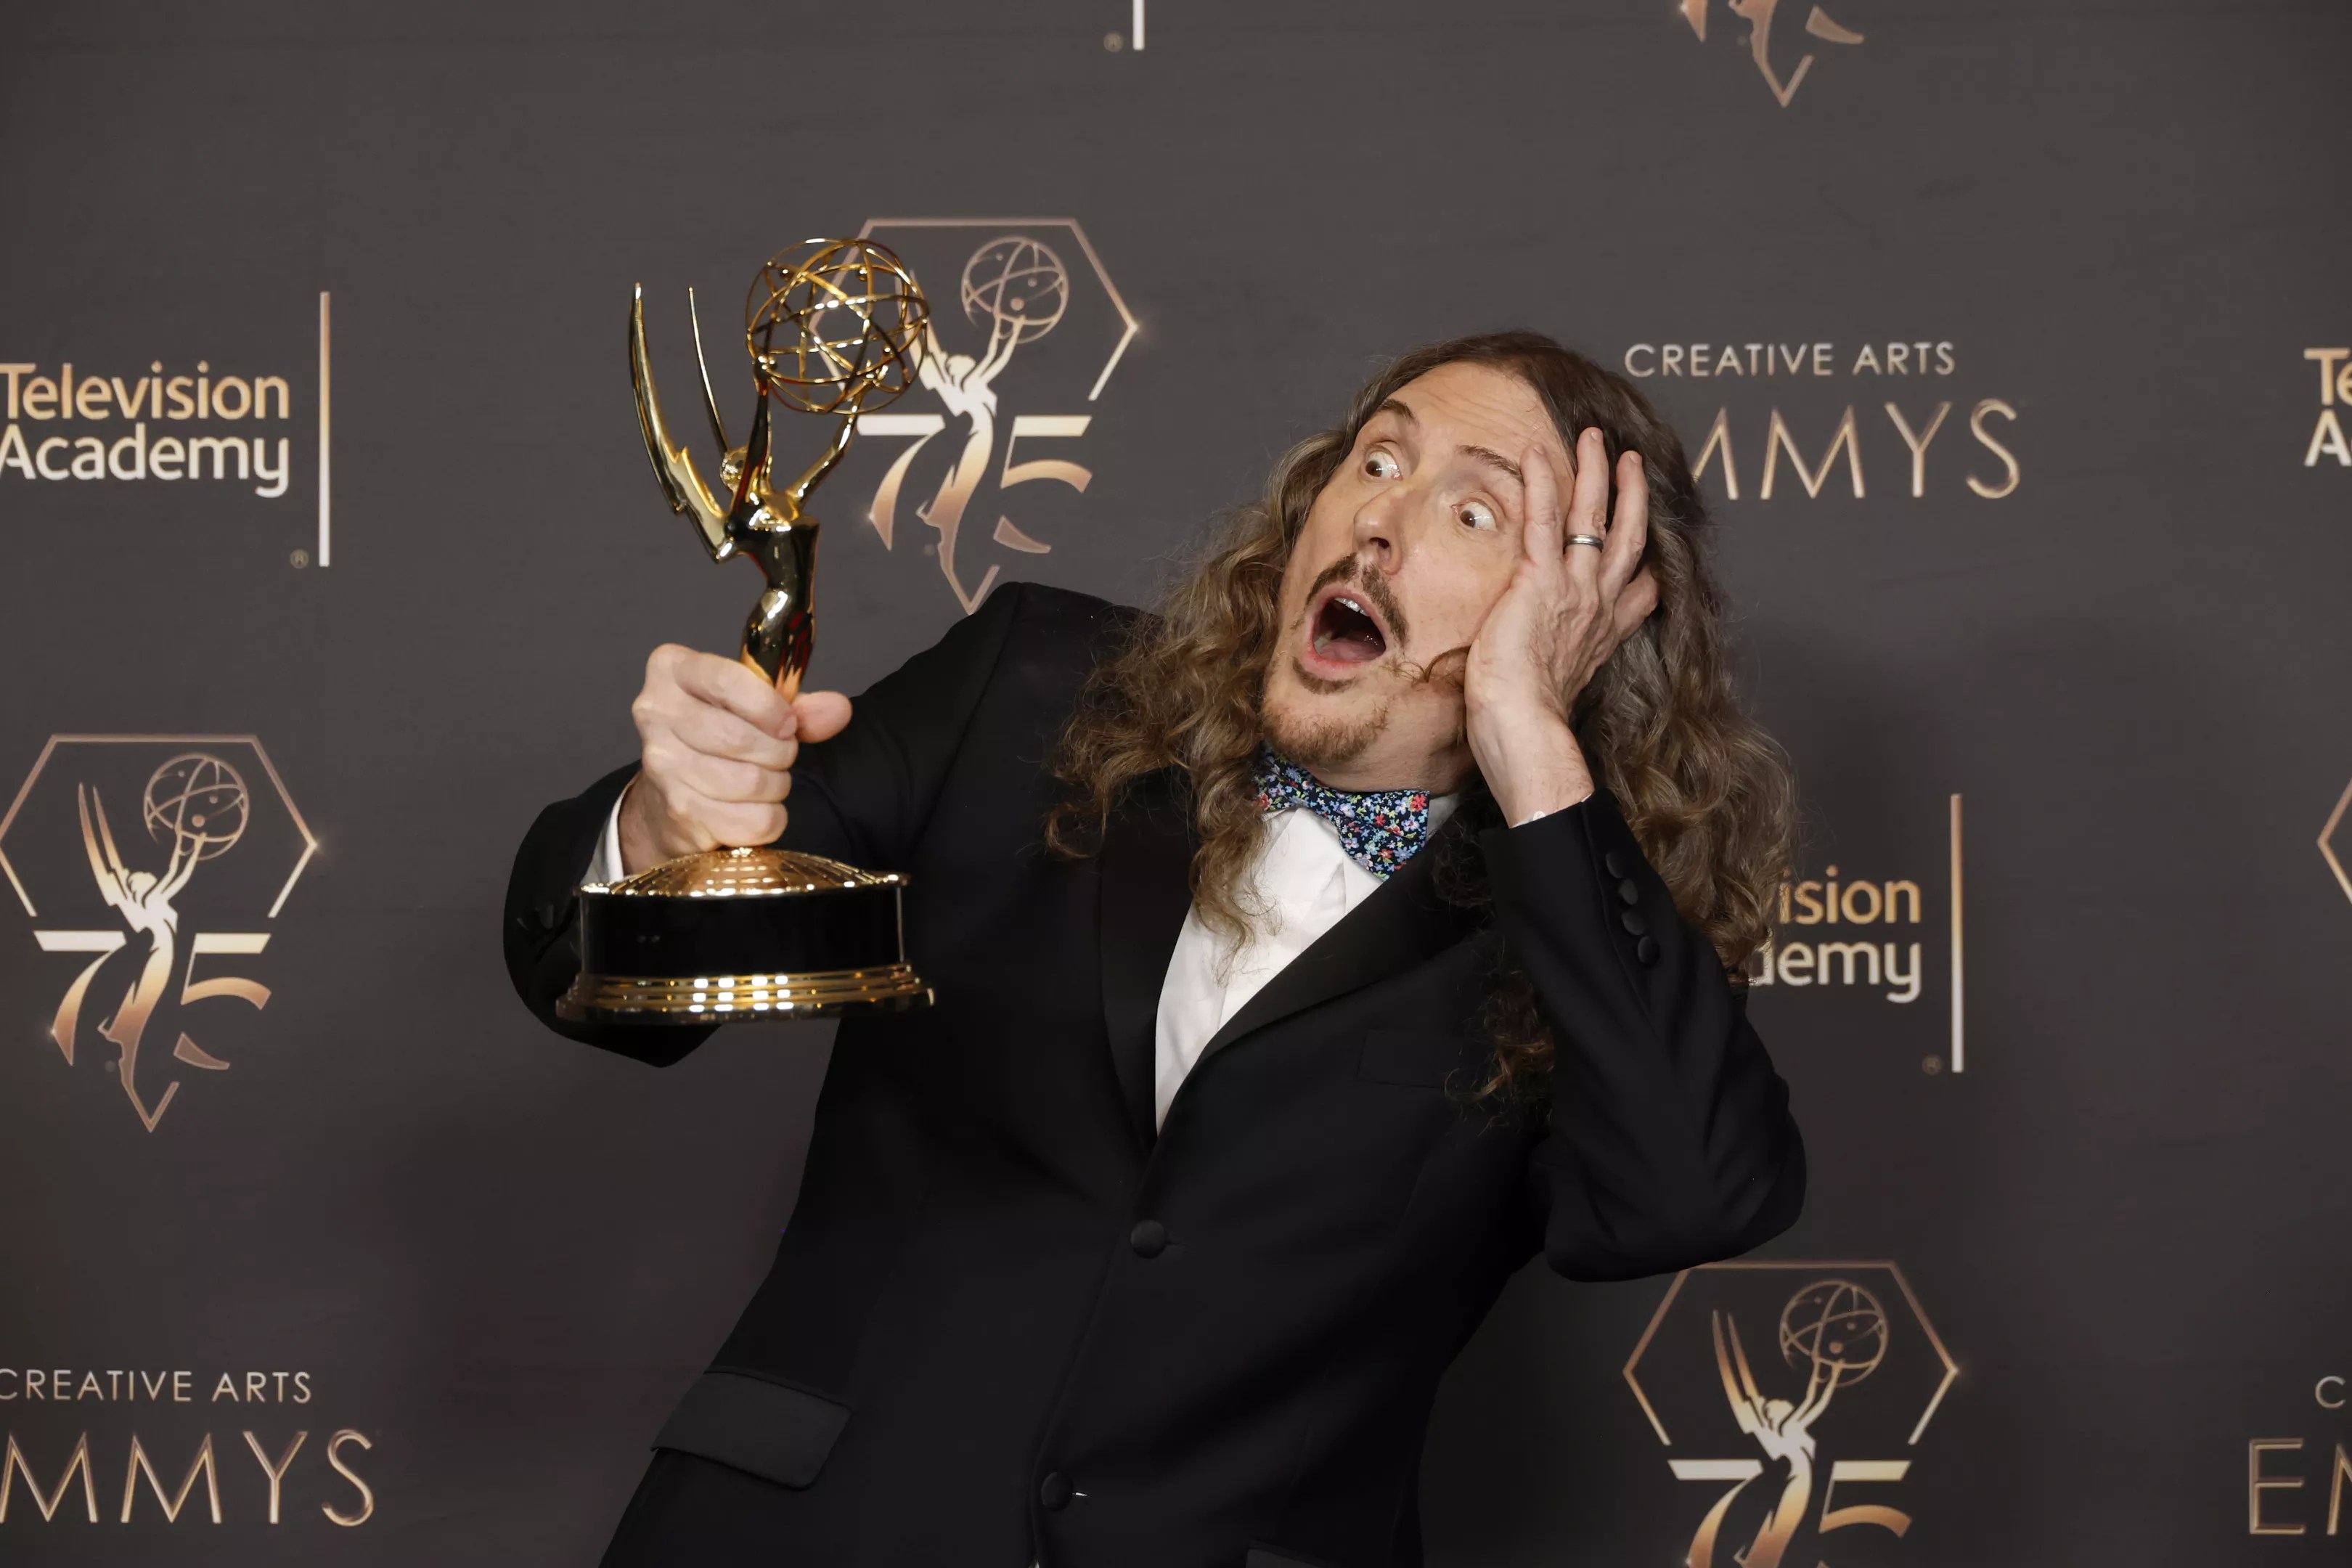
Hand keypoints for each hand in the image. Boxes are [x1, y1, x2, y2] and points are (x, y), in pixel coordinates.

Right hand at [616, 646, 852, 875]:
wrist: (670, 796)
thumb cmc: (717, 739)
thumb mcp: (756, 708)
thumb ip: (798, 706)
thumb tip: (837, 709)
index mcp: (673, 669)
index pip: (728, 681)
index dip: (770, 707)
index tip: (788, 723)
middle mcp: (655, 712)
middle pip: (740, 738)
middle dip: (779, 752)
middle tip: (781, 757)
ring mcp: (661, 763)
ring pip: (749, 782)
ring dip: (775, 787)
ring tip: (767, 781)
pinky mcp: (677, 810)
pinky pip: (749, 821)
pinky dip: (768, 819)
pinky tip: (754, 808)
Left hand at [1463, 427, 1658, 824]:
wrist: (1526, 734)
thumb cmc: (1527, 727)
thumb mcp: (1557, 694)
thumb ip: (1561, 672)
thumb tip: (1548, 674)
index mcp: (1601, 636)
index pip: (1637, 593)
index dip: (1648, 564)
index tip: (1652, 544)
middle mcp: (1597, 607)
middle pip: (1626, 539)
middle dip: (1631, 496)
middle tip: (1632, 461)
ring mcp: (1574, 590)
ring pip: (1593, 518)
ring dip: (1596, 473)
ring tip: (1597, 439)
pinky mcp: (1539, 581)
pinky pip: (1543, 520)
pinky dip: (1542, 482)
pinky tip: (1537, 451)